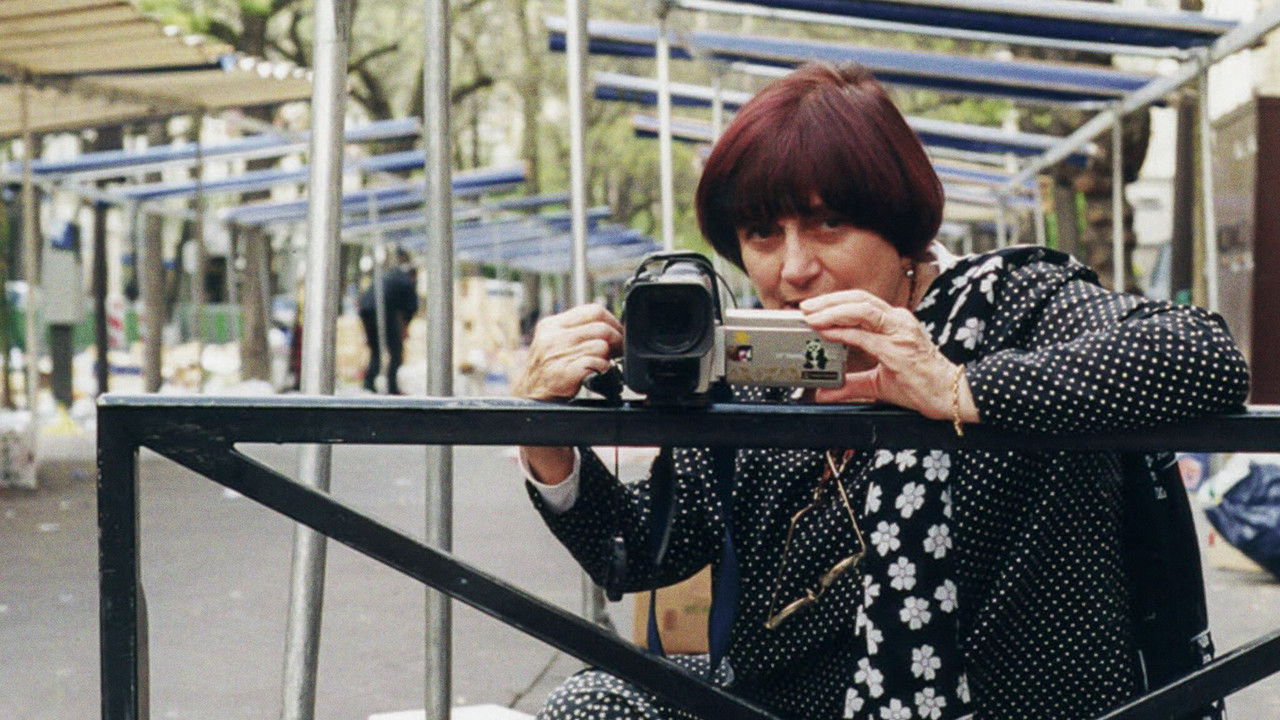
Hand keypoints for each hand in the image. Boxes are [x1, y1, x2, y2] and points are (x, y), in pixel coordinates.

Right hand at [512, 304, 622, 401]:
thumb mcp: (554, 341)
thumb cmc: (548, 369)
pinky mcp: (565, 372)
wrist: (530, 395)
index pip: (593, 310)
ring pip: (601, 346)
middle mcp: (553, 337)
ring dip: (607, 357)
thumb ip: (576, 330)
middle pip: (601, 328)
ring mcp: (558, 355)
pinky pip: (597, 364)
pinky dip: (602, 369)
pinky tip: (594, 373)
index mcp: (552, 325)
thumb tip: (610, 326)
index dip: (612, 321)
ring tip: (601, 363)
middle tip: (619, 349)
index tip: (618, 331)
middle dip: (617, 339)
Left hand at [800, 290, 974, 420]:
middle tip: (804, 307)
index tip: (812, 308)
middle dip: (828, 301)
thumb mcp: (878, 383)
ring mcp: (899, 332)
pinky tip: (826, 332)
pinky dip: (843, 332)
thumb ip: (850, 384)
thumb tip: (824, 393)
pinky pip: (865, 335)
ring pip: (862, 309)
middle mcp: (898, 321)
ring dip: (832, 311)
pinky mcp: (898, 349)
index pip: (861, 303)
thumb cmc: (919, 384)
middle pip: (859, 299)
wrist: (949, 395)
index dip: (834, 303)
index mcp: (894, 323)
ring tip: (811, 316)